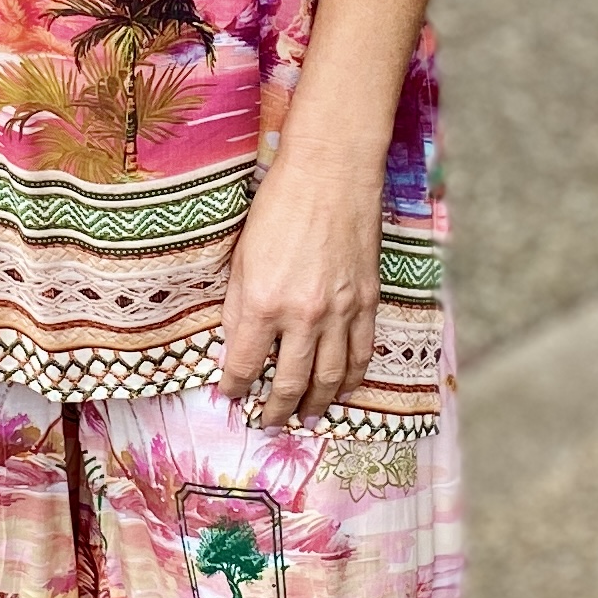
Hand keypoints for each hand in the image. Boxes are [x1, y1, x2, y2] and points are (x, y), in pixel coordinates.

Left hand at [218, 130, 383, 423]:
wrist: (332, 173)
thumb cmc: (279, 207)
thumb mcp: (241, 258)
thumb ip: (238, 309)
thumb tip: (235, 348)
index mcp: (264, 304)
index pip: (244, 365)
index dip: (234, 387)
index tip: (230, 397)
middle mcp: (304, 316)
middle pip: (290, 382)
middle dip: (275, 410)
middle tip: (268, 424)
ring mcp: (341, 312)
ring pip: (331, 378)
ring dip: (316, 404)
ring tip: (304, 418)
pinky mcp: (367, 301)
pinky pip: (362, 354)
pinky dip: (352, 379)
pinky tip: (342, 390)